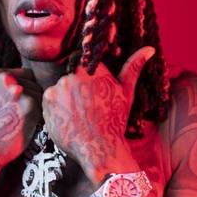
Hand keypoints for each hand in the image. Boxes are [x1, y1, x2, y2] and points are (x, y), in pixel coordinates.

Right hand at [0, 51, 42, 166]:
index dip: (23, 89)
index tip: (14, 104)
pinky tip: (26, 123)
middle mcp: (5, 79)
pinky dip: (39, 115)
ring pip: (39, 92)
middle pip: (33, 82)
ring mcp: (17, 90)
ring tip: (19, 119)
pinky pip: (43, 104)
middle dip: (30, 96)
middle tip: (17, 114)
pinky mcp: (29, 105)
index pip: (24, 74)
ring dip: (35, 105)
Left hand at [42, 46, 155, 183]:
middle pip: (70, 79)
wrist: (99, 147)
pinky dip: (56, 109)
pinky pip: (49, 101)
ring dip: (66, 100)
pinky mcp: (47, 101)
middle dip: (76, 91)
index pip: (82, 68)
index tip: (92, 96)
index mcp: (90, 68)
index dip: (87, 83)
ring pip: (60, 90)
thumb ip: (133, 67)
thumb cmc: (115, 119)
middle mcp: (72, 74)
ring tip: (78, 115)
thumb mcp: (126, 92)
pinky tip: (68, 119)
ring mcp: (58, 86)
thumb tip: (149, 49)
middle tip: (87, 109)